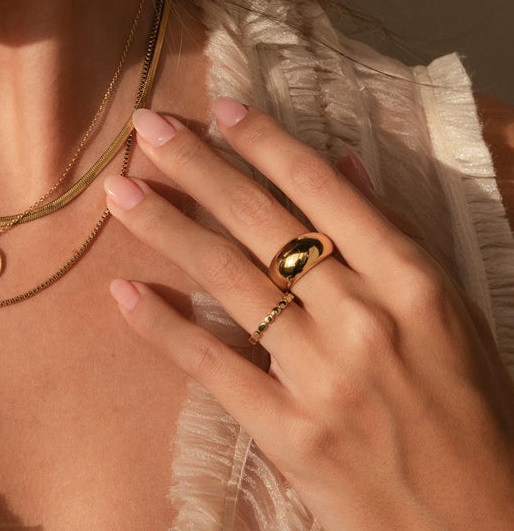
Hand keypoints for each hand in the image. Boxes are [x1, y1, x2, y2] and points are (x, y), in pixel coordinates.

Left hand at [105, 100, 513, 530]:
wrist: (480, 530)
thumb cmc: (468, 411)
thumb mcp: (453, 314)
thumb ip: (397, 235)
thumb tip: (345, 162)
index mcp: (412, 283)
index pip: (323, 191)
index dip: (266, 143)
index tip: (219, 108)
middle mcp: (365, 320)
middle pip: (263, 223)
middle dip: (198, 166)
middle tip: (146, 125)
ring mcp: (323, 378)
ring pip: (227, 281)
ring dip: (166, 229)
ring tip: (118, 192)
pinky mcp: (289, 434)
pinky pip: (213, 366)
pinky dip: (162, 330)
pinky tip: (123, 294)